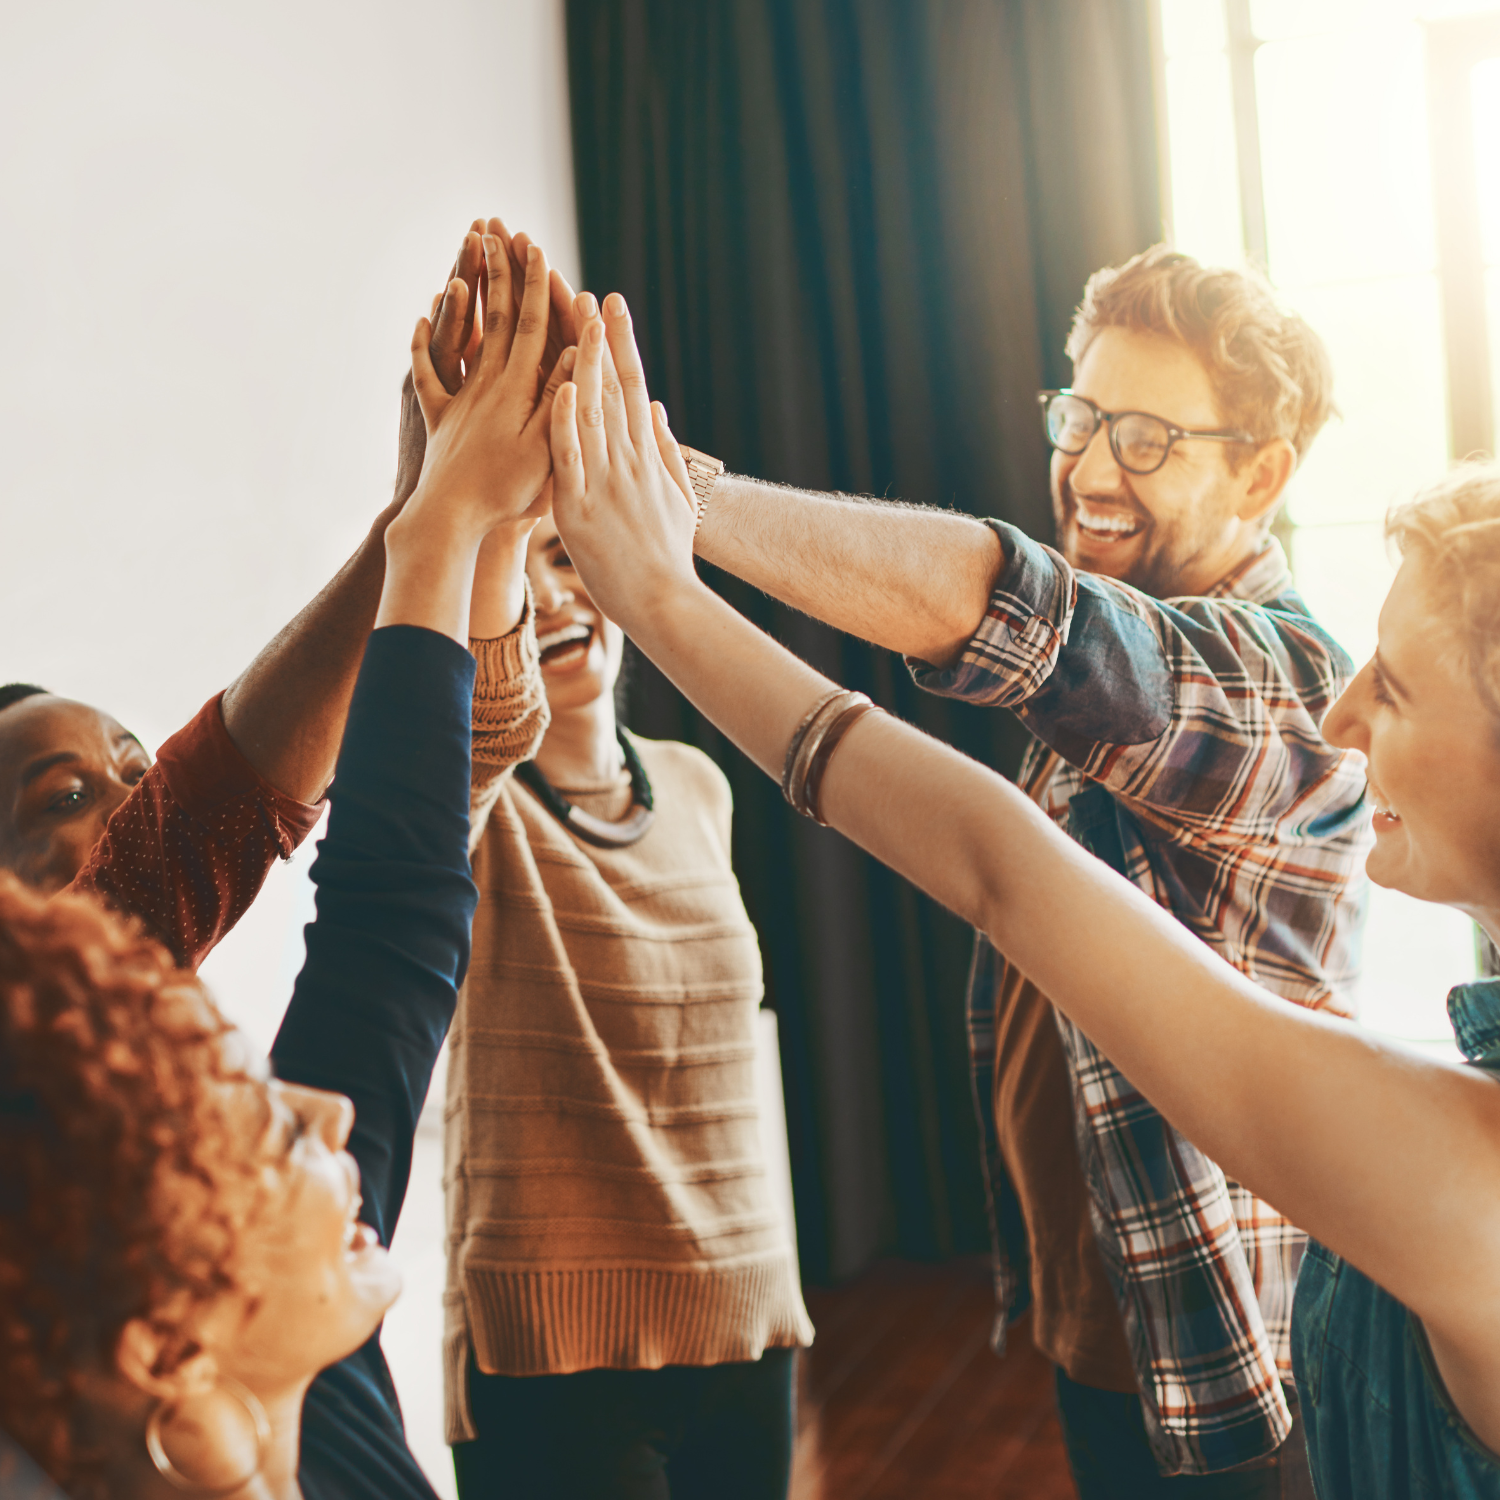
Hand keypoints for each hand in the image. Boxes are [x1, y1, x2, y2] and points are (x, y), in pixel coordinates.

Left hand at [405, 232, 571, 537]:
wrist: (449, 519)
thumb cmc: (504, 491)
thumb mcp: (546, 447)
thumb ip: (562, 397)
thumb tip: (580, 352)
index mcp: (516, 389)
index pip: (530, 325)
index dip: (536, 285)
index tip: (537, 247)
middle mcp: (485, 384)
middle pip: (493, 317)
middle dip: (499, 271)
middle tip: (497, 229)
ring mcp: (458, 398)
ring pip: (463, 333)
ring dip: (465, 289)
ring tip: (465, 253)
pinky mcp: (438, 418)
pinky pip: (429, 373)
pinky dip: (425, 343)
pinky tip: (422, 319)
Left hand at [548, 292, 698, 630]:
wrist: (664, 602)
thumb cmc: (668, 557)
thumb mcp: (678, 499)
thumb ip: (666, 450)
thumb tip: (658, 407)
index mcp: (645, 457)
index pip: (632, 387)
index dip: (622, 344)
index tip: (612, 305)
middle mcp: (626, 461)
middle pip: (611, 387)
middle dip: (599, 335)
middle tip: (586, 288)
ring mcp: (604, 482)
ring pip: (590, 410)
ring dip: (581, 360)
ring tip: (572, 316)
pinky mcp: (579, 508)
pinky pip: (570, 458)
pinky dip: (565, 422)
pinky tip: (562, 385)